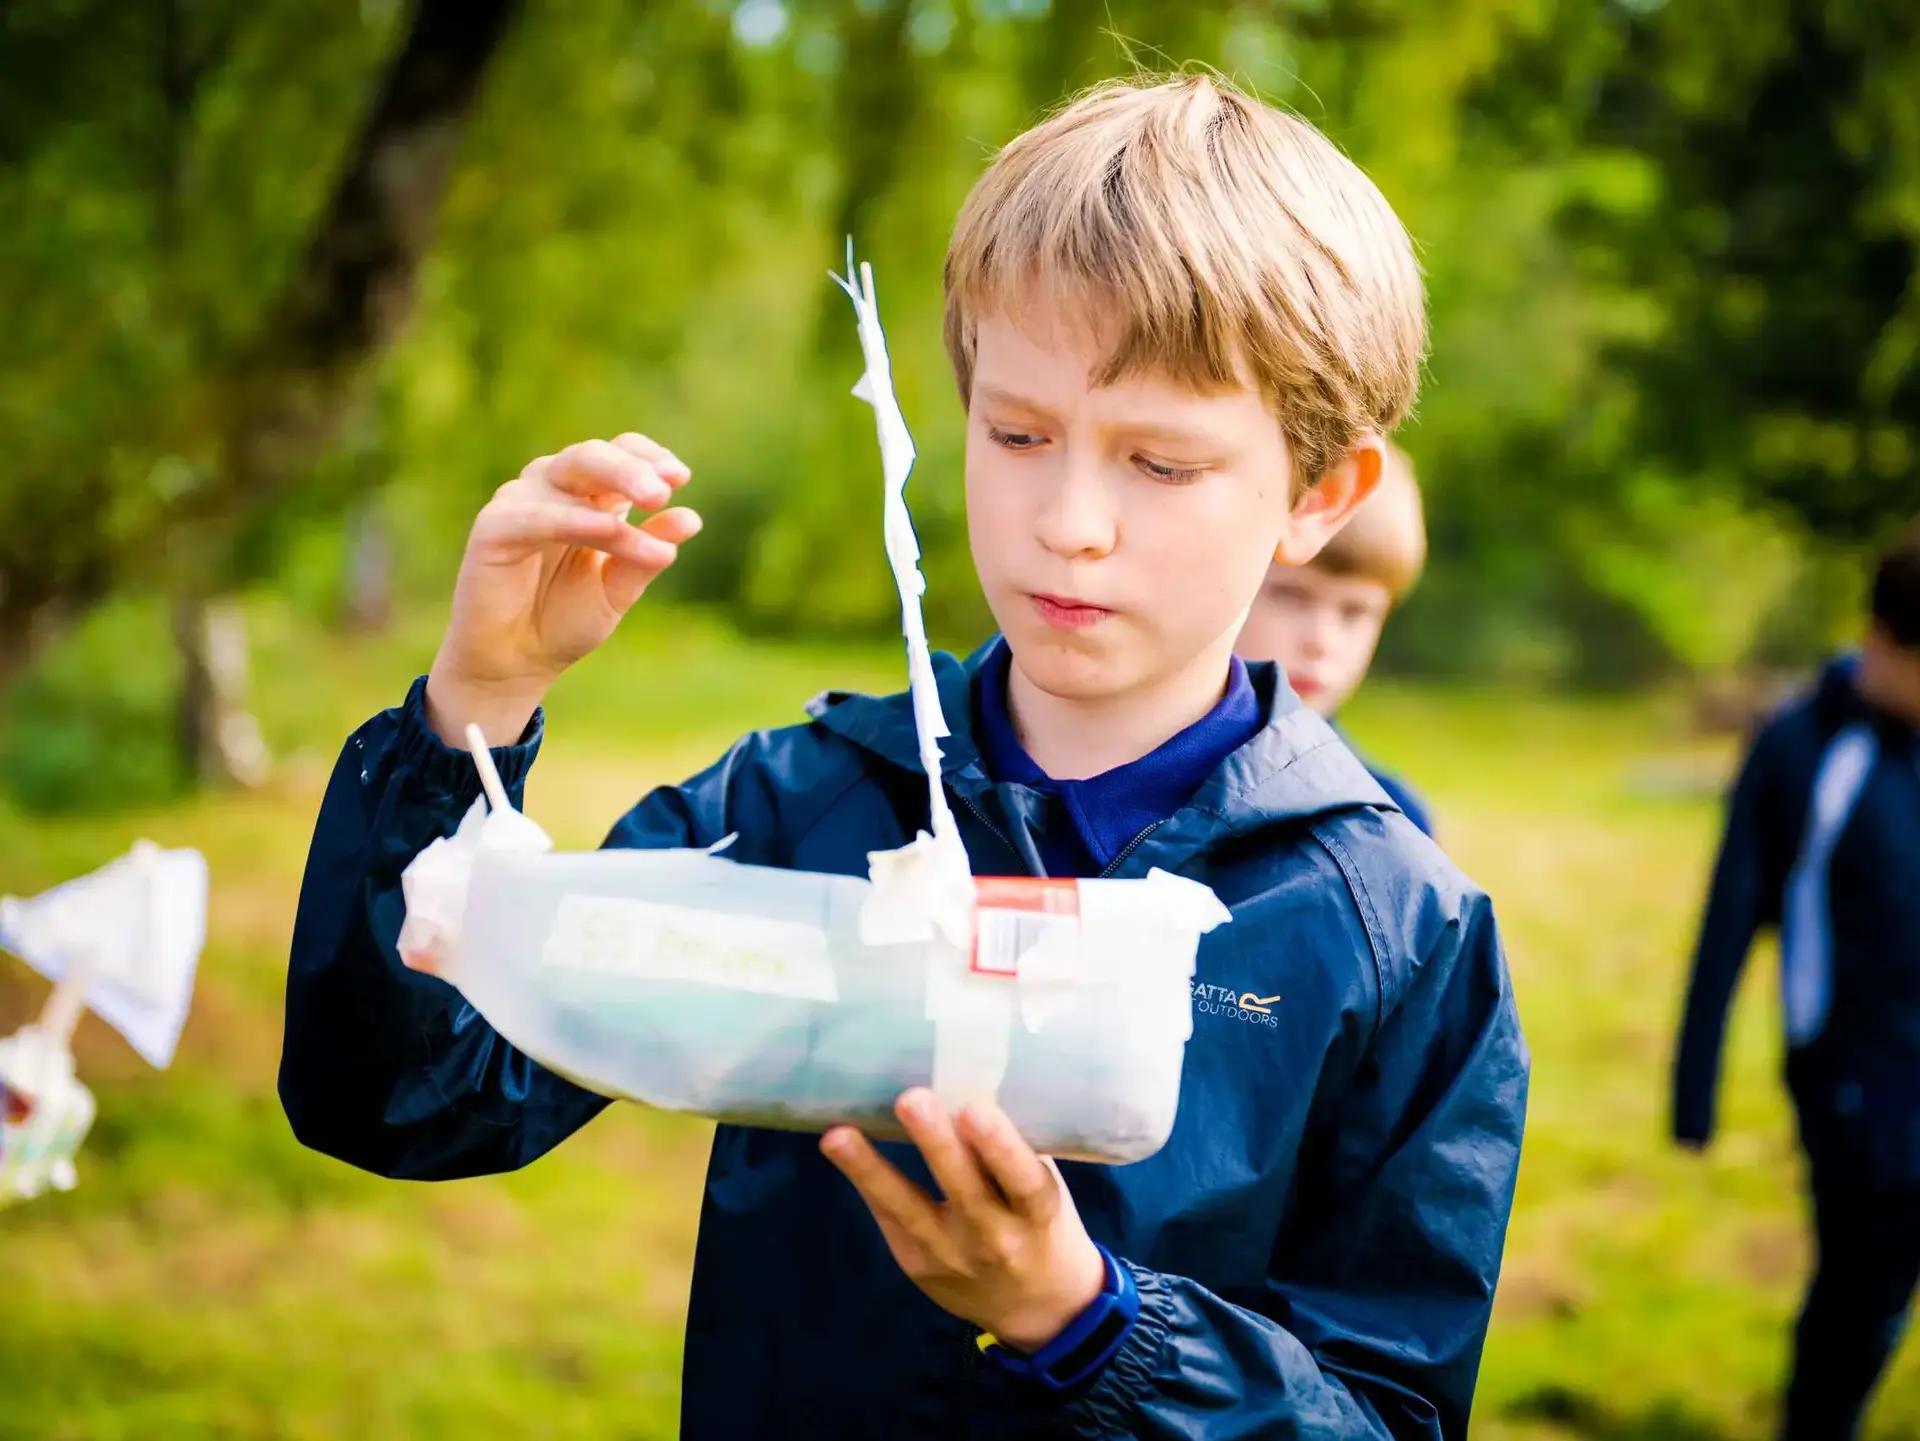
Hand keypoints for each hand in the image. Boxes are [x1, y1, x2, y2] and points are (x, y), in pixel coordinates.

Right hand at [425, 434, 700, 744]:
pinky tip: (606, 527)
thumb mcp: (619, 587)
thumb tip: (691, 518)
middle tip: (662, 492)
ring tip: (652, 512)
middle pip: (592, 455)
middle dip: (631, 468)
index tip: (681, 478)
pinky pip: (535, 515)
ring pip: (568, 475)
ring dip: (614, 489)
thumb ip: (649, 552)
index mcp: (588, 496)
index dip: (648, 457)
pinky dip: (573, 518)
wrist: (518, 662)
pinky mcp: (492, 527)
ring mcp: (520, 503)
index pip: (619, 453)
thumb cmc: (566, 619)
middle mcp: (553, 489)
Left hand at [822, 1089, 1105, 1352]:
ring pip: (909, 1210)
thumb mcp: (1044, 1190)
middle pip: (964, 1191)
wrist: (1037, 1308)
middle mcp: (996, 1238)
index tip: (974, 1109)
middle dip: (936, 1144)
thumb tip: (968, 1079)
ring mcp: (951, 1255)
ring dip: (872, 1169)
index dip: (1000, 1147)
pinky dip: (864, 1180)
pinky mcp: (916, 1264)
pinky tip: (840, 1146)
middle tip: (911, 1099)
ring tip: (839, 1136)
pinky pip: (889, 1217)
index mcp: (1038, 1214)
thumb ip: (1013, 1151)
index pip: (1023, 1181)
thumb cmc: (1040, 1223)